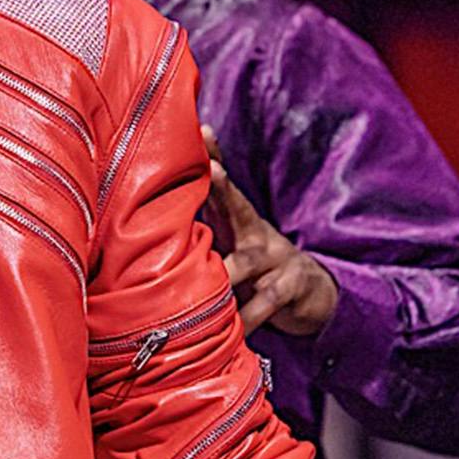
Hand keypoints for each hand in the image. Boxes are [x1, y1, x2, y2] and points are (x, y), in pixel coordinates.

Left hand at [206, 131, 338, 338]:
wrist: (308, 293)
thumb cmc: (253, 264)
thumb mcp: (231, 241)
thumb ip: (200, 225)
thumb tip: (151, 209)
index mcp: (235, 219)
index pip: (220, 183)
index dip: (212, 156)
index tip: (202, 131)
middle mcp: (254, 232)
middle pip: (238, 204)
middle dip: (224, 186)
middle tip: (212, 170)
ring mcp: (275, 258)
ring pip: (248, 261)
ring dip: (229, 269)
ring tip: (214, 274)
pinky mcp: (290, 287)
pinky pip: (265, 303)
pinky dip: (247, 317)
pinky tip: (234, 327)